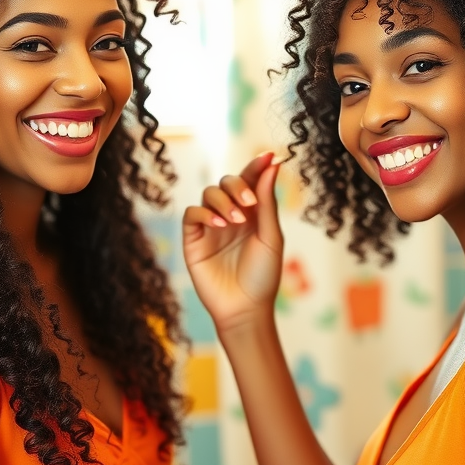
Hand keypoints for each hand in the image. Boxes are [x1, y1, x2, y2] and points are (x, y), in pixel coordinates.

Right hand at [182, 152, 283, 333]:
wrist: (245, 309)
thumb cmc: (263, 275)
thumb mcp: (271, 237)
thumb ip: (268, 202)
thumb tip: (272, 165)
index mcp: (253, 212)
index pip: (251, 180)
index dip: (257, 165)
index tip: (268, 155)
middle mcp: (231, 214)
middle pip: (227, 181)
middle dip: (238, 186)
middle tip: (250, 203)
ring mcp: (211, 226)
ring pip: (209, 194)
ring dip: (223, 201)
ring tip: (236, 222)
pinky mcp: (194, 239)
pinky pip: (192, 214)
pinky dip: (205, 213)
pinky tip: (220, 225)